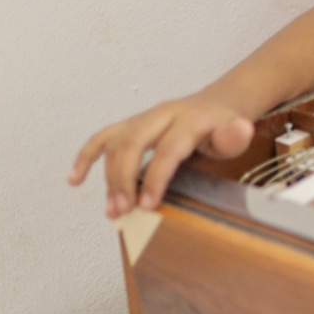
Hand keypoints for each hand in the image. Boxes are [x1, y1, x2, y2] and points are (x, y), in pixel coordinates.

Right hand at [68, 94, 254, 217]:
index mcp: (189, 120)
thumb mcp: (237, 131)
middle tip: (123, 210)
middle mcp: (162, 115)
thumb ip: (235, 135)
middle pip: (133, 142)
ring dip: (108, 177)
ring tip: (112, 209)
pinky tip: (75, 179)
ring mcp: (144, 118)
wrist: (218, 103)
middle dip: (124, 178)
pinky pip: (103, 137)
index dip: (156, 177)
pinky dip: (86, 156)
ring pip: (116, 142)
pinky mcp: (131, 124)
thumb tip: (238, 131)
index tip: (148, 206)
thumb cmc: (224, 125)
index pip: (167, 149)